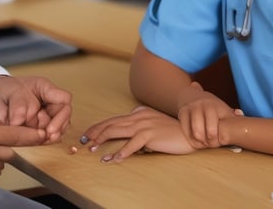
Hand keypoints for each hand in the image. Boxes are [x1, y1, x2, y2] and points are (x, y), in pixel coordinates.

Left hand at [0, 75, 71, 142]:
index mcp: (44, 88)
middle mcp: (48, 103)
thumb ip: (16, 105)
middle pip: (62, 118)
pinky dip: (43, 141)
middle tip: (44, 136)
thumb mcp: (8, 92)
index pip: (64, 99)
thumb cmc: (2, 90)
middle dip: (52, 129)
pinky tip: (37, 142)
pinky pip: (47, 137)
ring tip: (39, 140)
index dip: (61, 115)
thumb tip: (20, 120)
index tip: (50, 129)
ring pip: (57, 129)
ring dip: (49, 136)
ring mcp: (45, 116)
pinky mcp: (38, 128)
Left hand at [80, 106, 195, 162]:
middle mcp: (139, 116)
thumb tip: (126, 133)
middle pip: (111, 123)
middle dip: (95, 132)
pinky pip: (133, 144)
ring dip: (103, 140)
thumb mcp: (153, 123)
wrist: (190, 132)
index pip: (113, 119)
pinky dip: (122, 151)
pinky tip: (114, 158)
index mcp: (138, 113)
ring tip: (92, 148)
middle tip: (83, 140)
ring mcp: (144, 125)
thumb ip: (140, 124)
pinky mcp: (151, 135)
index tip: (87, 134)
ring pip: (118, 131)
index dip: (99, 126)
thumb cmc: (171, 131)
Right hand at [177, 82, 241, 148]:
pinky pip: (186, 132)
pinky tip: (196, 141)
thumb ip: (234, 116)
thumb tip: (240, 114)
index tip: (222, 142)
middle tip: (213, 145)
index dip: (222, 139)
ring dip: (202, 143)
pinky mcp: (182, 112)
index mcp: (218, 106)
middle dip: (212, 143)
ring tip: (205, 144)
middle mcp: (205, 106)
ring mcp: (192, 109)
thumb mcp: (224, 110)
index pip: (222, 128)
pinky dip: (191, 140)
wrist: (192, 96)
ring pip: (197, 134)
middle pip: (210, 133)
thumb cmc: (213, 109)